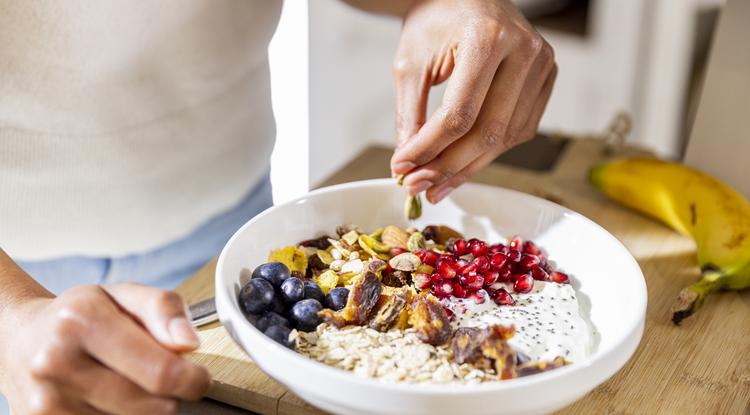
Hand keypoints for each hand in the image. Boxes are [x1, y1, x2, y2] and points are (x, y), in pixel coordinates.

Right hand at [0, 283, 210, 413]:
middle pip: (152, 405)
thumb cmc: (81, 315)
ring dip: (143, 407)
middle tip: (159, 375)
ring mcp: (47, 401)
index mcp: (82, 320)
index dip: (193, 380)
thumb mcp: (124, 294)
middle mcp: (58, 362)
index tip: (199, 377)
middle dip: (169, 393)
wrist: (18, 338)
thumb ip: (164, 309)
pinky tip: (108, 397)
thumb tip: (188, 343)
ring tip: (126, 381)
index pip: (161, 372)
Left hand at [390, 0, 556, 202]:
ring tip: (437, 185)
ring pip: (506, 137)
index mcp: (486, 38)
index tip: (403, 168)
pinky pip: (519, 130)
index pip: (459, 113)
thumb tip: (408, 165)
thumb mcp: (410, 65)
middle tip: (419, 187)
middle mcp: (523, 51)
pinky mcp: (546, 80)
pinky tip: (463, 163)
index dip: (429, 149)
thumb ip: (410, 115)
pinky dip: (489, 152)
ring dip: (469, 167)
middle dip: (449, 166)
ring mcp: (542, 65)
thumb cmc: (435, 24)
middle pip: (488, 131)